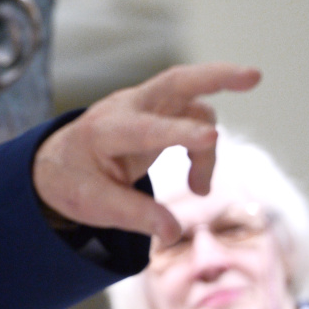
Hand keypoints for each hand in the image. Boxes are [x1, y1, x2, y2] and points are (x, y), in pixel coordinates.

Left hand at [32, 62, 259, 244]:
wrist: (55, 164)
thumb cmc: (72, 182)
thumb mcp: (92, 205)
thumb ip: (134, 215)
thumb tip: (173, 232)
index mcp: (103, 131)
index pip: (145, 129)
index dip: (178, 133)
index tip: (210, 137)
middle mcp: (125, 109)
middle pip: (175, 82)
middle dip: (215, 76)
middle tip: (253, 76)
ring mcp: (143, 107)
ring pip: (192, 107)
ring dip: (206, 147)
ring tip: (200, 189)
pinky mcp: (157, 115)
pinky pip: (192, 120)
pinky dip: (203, 149)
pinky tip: (198, 182)